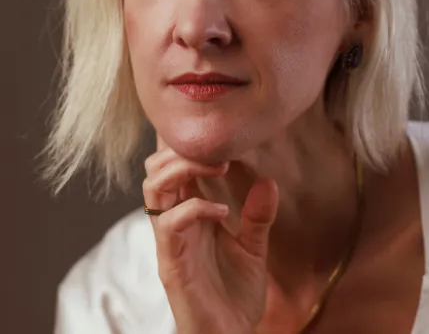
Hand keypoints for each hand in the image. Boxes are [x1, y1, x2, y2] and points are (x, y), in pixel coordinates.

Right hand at [143, 137, 279, 333]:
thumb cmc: (235, 295)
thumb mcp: (254, 248)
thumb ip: (258, 215)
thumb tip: (268, 180)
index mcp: (190, 217)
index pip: (174, 170)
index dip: (188, 147)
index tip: (224, 138)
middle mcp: (175, 225)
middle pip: (155, 170)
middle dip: (182, 150)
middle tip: (221, 151)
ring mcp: (171, 244)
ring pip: (154, 190)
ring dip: (184, 169)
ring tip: (220, 167)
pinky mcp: (172, 265)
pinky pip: (169, 225)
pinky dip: (195, 209)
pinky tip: (223, 212)